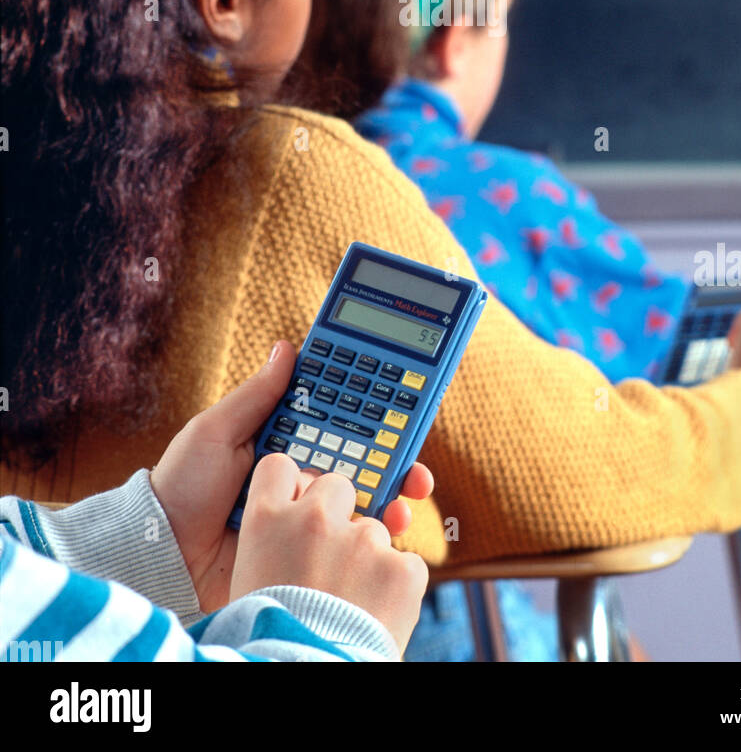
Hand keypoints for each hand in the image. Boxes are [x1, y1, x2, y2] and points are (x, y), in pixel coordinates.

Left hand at [151, 341, 432, 613]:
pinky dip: (374, 534)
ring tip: (409, 497)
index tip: (401, 403)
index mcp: (285, 440)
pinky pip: (346, 538)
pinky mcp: (304, 549)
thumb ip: (257, 396)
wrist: (163, 552)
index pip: (338, 418)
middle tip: (417, 466)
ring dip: (395, 494)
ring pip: (364, 497)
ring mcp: (305, 512)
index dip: (371, 410)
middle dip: (398, 458)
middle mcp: (301, 473)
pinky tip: (389, 531)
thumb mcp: (215, 431)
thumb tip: (288, 347)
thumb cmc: (183, 485)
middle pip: (363, 458)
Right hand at [230, 455, 428, 654]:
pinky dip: (397, 587)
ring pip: (374, 529)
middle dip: (340, 513)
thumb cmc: (267, 638)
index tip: (298, 499)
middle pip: (337, 485)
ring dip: (368, 559)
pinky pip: (406, 564)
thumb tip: (292, 531)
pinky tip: (376, 614)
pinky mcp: (400, 568)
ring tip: (350, 604)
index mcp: (267, 521)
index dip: (292, 483)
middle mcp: (314, 519)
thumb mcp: (249, 581)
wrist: (296, 675)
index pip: (279, 467)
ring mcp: (362, 540)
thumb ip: (272, 543)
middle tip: (330, 558)